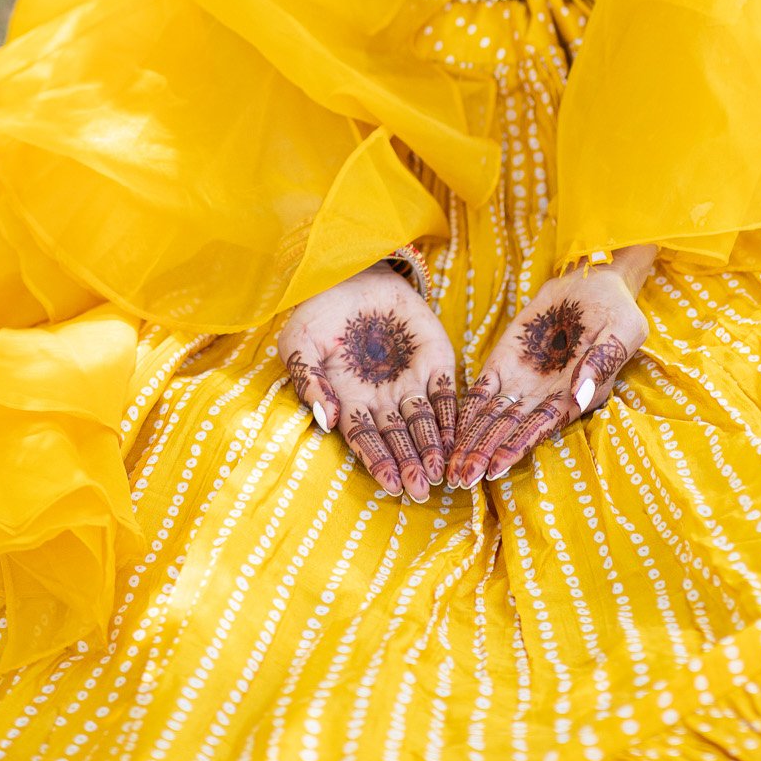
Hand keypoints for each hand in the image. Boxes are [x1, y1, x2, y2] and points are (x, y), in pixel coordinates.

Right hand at [276, 261, 457, 502]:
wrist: (354, 272)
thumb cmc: (320, 312)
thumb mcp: (301, 343)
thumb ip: (310, 381)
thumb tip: (326, 420)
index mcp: (350, 400)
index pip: (366, 438)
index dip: (378, 461)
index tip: (389, 485)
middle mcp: (383, 398)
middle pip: (398, 438)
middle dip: (410, 464)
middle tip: (422, 489)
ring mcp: (412, 380)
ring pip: (425, 422)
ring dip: (433, 446)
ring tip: (441, 471)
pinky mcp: (436, 359)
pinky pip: (448, 392)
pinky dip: (453, 414)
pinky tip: (459, 436)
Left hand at [447, 259, 648, 488]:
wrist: (590, 280)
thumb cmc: (614, 308)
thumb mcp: (620, 330)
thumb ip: (601, 362)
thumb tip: (581, 394)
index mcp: (574, 397)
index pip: (541, 428)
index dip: (517, 446)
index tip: (496, 467)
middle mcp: (545, 396)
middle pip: (510, 430)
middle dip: (486, 453)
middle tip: (461, 479)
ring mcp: (522, 381)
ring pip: (492, 417)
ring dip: (473, 440)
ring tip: (452, 467)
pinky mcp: (504, 362)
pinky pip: (482, 390)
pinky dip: (467, 409)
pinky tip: (451, 429)